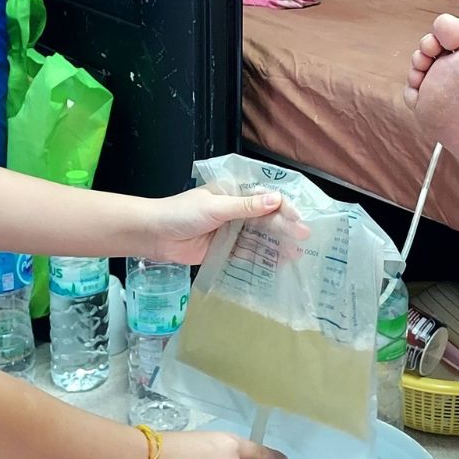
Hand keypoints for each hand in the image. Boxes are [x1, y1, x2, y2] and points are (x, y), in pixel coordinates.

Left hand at [138, 186, 309, 264]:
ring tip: (295, 254)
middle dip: (284, 228)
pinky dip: (260, 258)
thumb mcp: (215, 207)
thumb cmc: (181, 213)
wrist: (153, 235)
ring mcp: (229, 231)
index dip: (282, 207)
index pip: (263, 198)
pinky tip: (276, 264)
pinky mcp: (223, 250)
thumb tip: (275, 200)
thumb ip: (245, 207)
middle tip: (304, 238)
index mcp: (232, 193)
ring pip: (258, 237)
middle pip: (264, 219)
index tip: (298, 218)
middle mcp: (234, 211)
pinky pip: (246, 253)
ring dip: (276, 245)